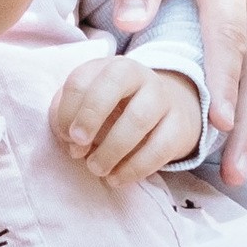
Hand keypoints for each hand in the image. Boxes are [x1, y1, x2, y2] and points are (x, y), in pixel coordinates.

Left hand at [49, 48, 205, 186]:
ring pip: (139, 118)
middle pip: (114, 82)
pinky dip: (134, 168)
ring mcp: (163, 98)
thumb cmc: (117, 110)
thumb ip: (71, 118)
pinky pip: (160, 148)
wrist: (167, 111)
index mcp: (108, 68)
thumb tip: (71, 142)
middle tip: (77, 146)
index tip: (66, 137)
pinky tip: (117, 178)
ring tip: (96, 168)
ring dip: (112, 149)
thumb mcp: (90, 106)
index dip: (66, 111)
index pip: (81, 80)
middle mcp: (139, 75)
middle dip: (90, 115)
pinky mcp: (180, 125)